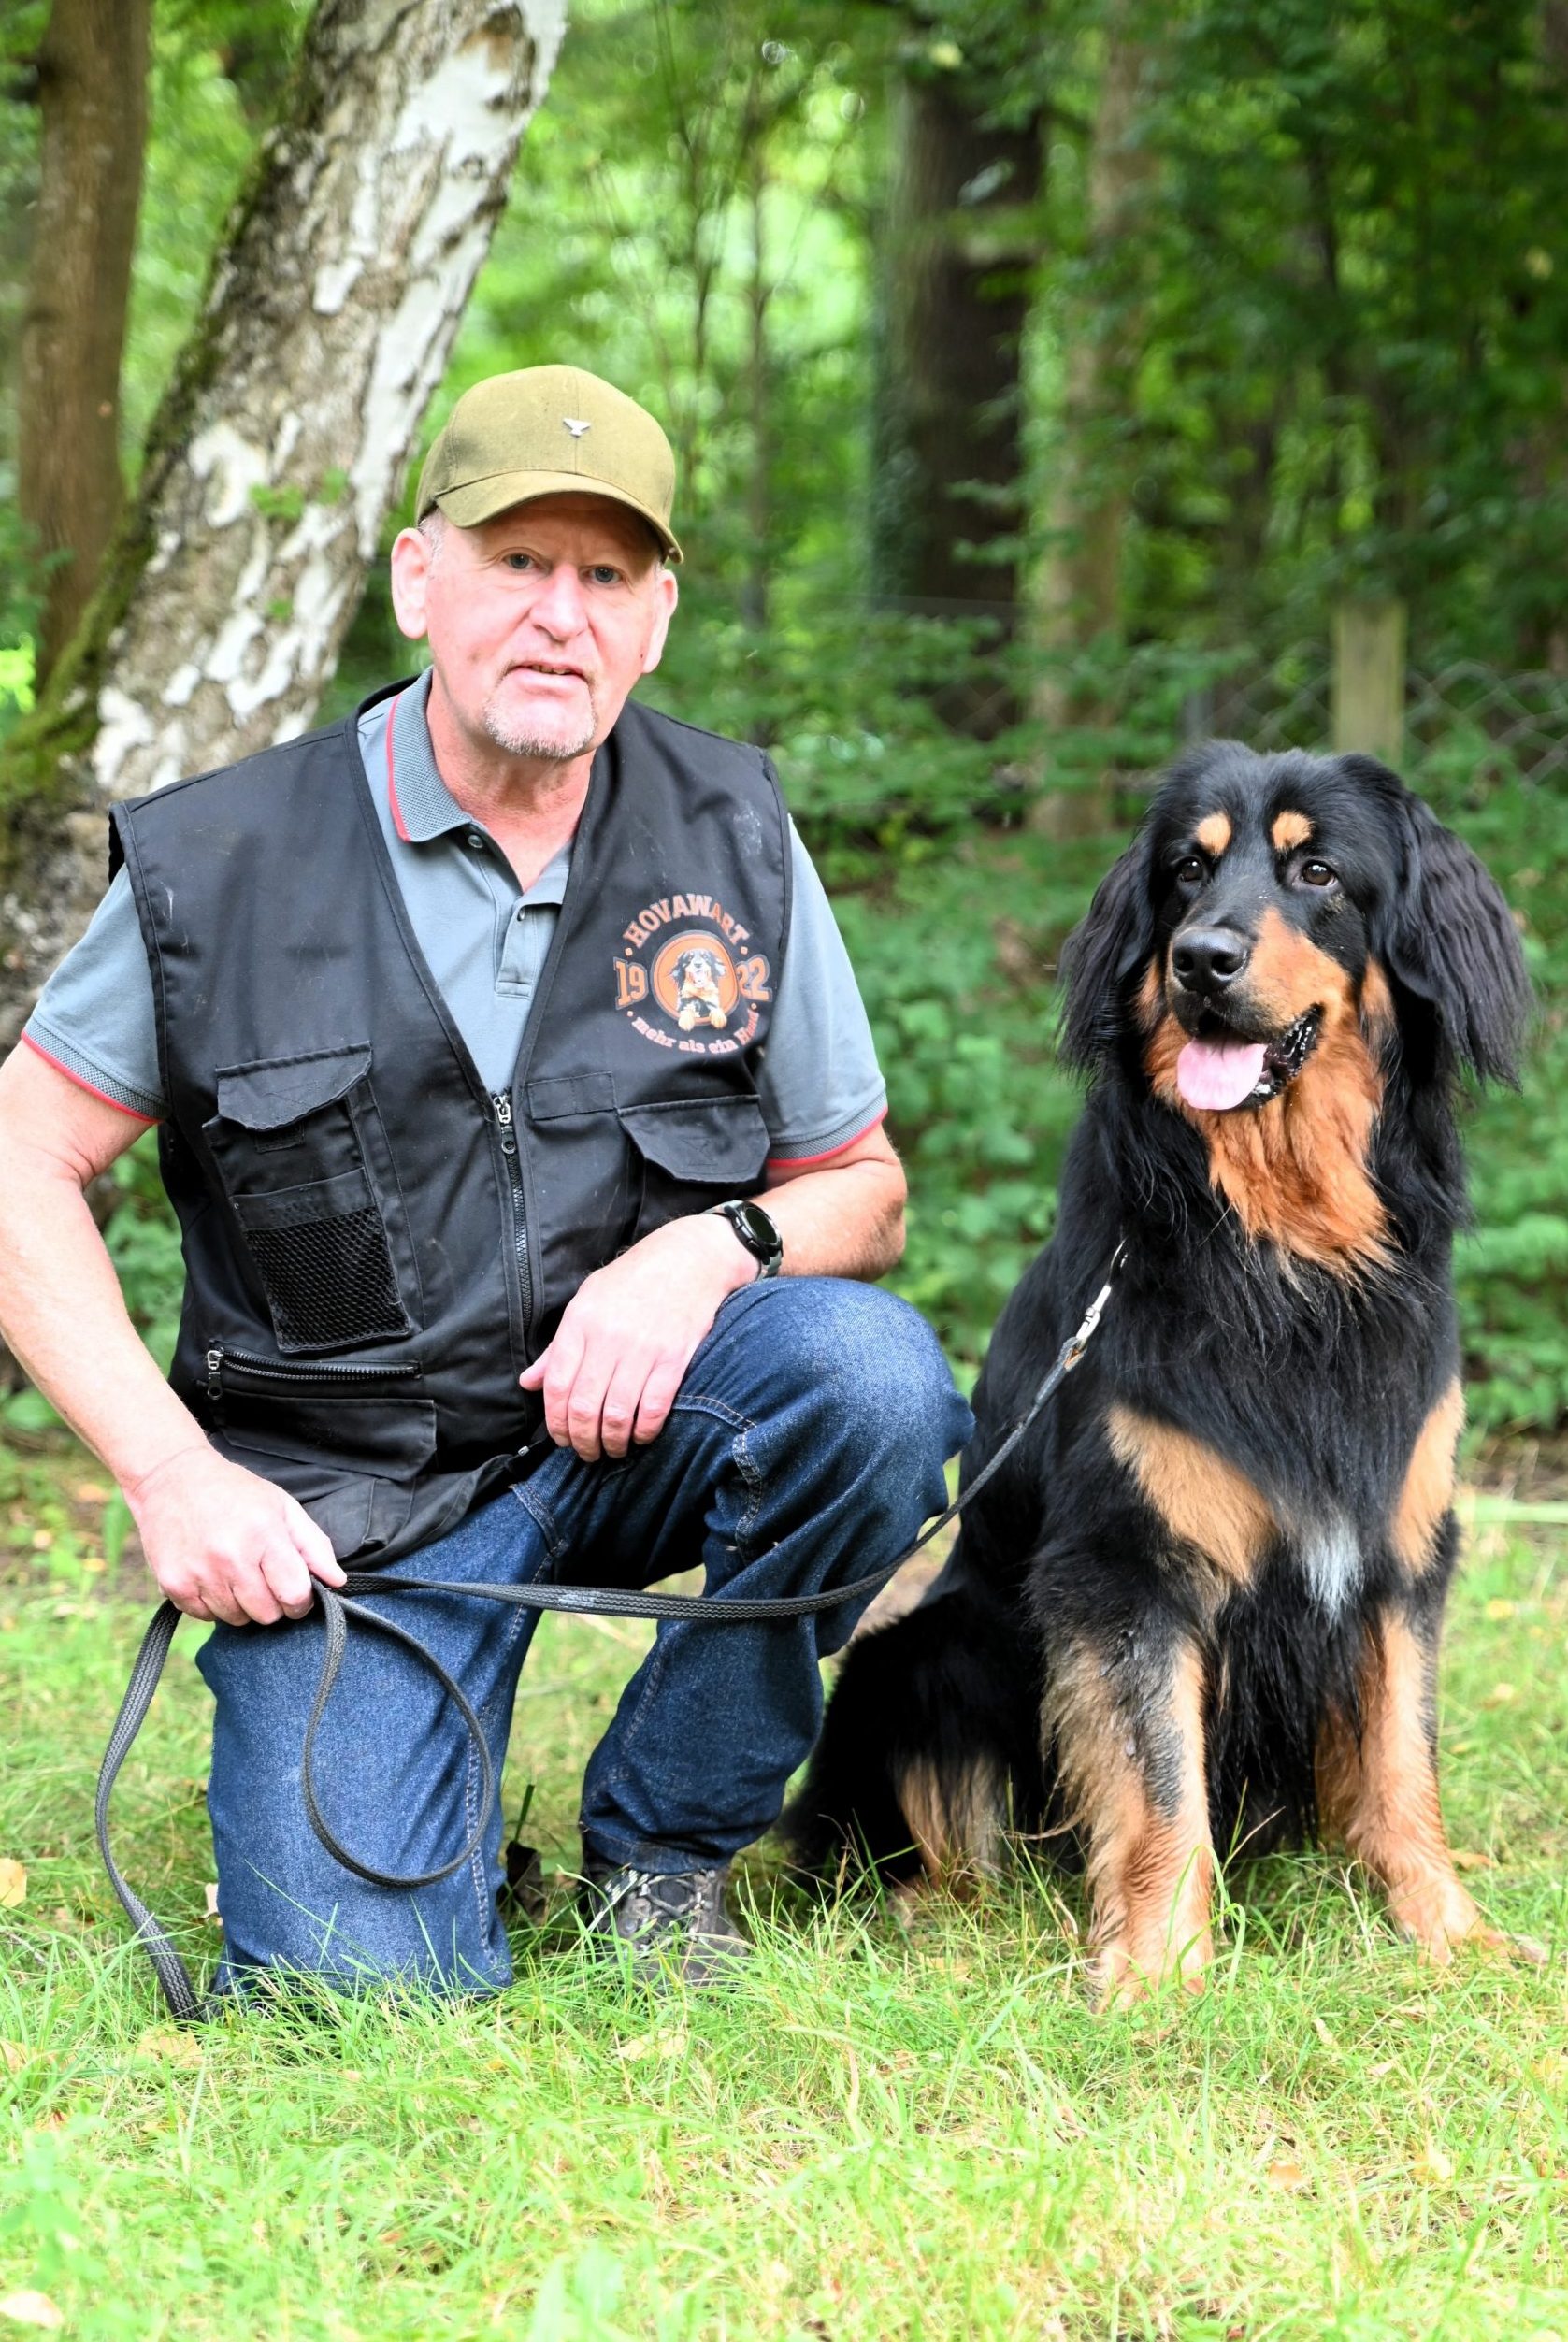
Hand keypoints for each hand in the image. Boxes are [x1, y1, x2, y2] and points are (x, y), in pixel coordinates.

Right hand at [125, 1445, 346, 1625]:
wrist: (171, 1478)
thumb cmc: (234, 1491)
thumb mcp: (282, 1506)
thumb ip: (314, 1546)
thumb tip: (337, 1581)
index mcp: (264, 1534)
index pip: (294, 1594)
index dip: (301, 1600)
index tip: (295, 1591)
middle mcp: (231, 1557)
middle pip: (266, 1614)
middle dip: (272, 1602)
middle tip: (263, 1578)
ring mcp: (199, 1572)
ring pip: (235, 1619)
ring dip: (241, 1604)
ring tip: (235, 1572)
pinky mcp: (173, 1584)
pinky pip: (205, 1617)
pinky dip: (212, 1604)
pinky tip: (211, 1576)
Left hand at [520, 1213, 755, 1460]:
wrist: (689, 1259)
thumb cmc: (632, 1281)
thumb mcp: (587, 1302)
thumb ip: (558, 1347)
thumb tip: (529, 1382)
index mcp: (581, 1323)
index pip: (558, 1385)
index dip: (556, 1421)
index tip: (561, 1438)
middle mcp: (609, 1337)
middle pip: (585, 1406)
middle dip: (582, 1440)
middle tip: (586, 1452)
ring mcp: (644, 1349)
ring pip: (618, 1414)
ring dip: (613, 1442)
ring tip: (612, 1450)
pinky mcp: (675, 1358)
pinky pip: (654, 1407)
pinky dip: (645, 1431)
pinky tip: (640, 1436)